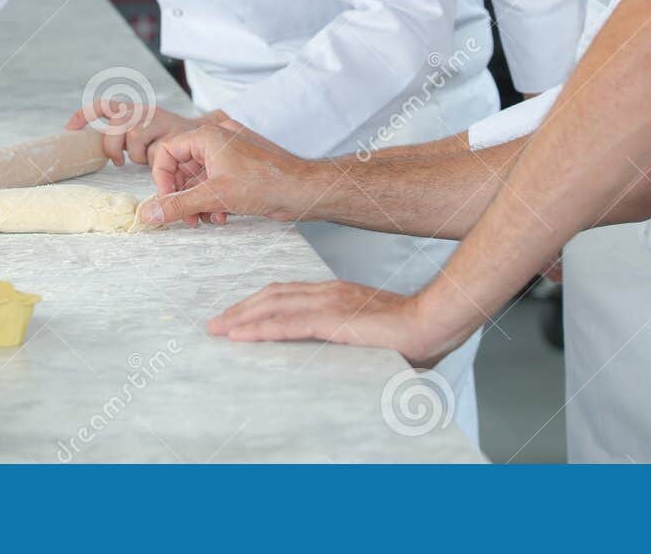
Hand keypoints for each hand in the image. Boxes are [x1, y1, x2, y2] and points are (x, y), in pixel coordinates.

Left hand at [65, 101, 217, 166]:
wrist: (201, 139)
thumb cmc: (163, 141)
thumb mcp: (139, 135)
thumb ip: (119, 138)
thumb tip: (90, 149)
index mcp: (132, 110)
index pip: (103, 106)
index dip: (84, 116)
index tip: (69, 129)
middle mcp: (144, 111)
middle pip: (117, 123)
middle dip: (112, 146)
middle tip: (118, 161)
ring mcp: (160, 119)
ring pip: (134, 136)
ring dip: (137, 155)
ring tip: (146, 160)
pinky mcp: (174, 130)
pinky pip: (155, 148)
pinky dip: (154, 159)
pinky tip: (160, 160)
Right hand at [140, 123, 313, 227]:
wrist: (301, 190)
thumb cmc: (265, 182)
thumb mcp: (214, 196)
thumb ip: (177, 205)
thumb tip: (148, 213)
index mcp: (207, 136)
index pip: (167, 152)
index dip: (162, 179)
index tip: (166, 202)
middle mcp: (216, 141)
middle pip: (181, 167)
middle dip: (181, 195)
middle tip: (185, 217)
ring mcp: (229, 155)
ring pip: (197, 179)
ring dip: (197, 202)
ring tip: (206, 219)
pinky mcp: (238, 169)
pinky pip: (213, 182)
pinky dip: (213, 200)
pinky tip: (222, 216)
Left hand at [207, 281, 467, 367]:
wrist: (434, 323)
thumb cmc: (415, 334)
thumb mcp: (374, 335)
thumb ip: (355, 341)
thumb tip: (346, 358)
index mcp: (337, 293)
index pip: (287, 293)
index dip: (259, 304)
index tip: (238, 316)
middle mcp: (328, 292)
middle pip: (272, 295)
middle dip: (241, 309)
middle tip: (216, 323)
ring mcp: (329, 303)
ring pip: (272, 306)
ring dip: (241, 318)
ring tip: (218, 329)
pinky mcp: (331, 320)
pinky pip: (285, 324)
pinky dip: (257, 329)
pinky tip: (239, 336)